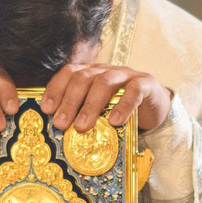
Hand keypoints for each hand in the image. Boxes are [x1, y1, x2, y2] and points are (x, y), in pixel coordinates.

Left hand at [40, 62, 172, 132]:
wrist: (154, 106)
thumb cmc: (120, 109)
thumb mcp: (99, 109)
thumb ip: (82, 113)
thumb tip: (57, 132)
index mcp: (91, 73)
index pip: (69, 73)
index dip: (55, 89)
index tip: (46, 109)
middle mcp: (106, 70)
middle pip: (83, 78)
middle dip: (69, 101)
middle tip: (61, 124)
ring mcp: (126, 75)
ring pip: (104, 82)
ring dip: (91, 105)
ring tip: (83, 127)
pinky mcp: (146, 83)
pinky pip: (134, 91)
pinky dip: (123, 106)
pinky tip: (115, 121)